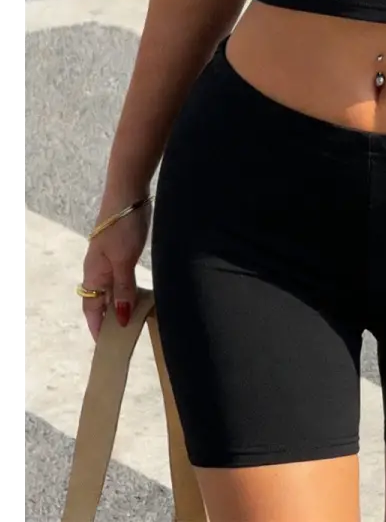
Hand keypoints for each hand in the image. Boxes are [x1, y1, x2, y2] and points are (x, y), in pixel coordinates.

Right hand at [81, 192, 151, 340]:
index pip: (91, 308)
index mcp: (94, 274)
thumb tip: (120, 318)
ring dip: (121, 304)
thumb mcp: (124, 261)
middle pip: (101, 301)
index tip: (107, 346)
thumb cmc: (123, 226)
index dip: (98, 327)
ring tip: (136, 320)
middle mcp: (98, 269)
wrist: (128, 193)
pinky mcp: (122, 250)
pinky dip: (128, 289)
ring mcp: (110, 259)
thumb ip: (123, 288)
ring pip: (112, 289)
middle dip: (111, 319)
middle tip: (126, 338)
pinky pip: (121, 277)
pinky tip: (140, 294)